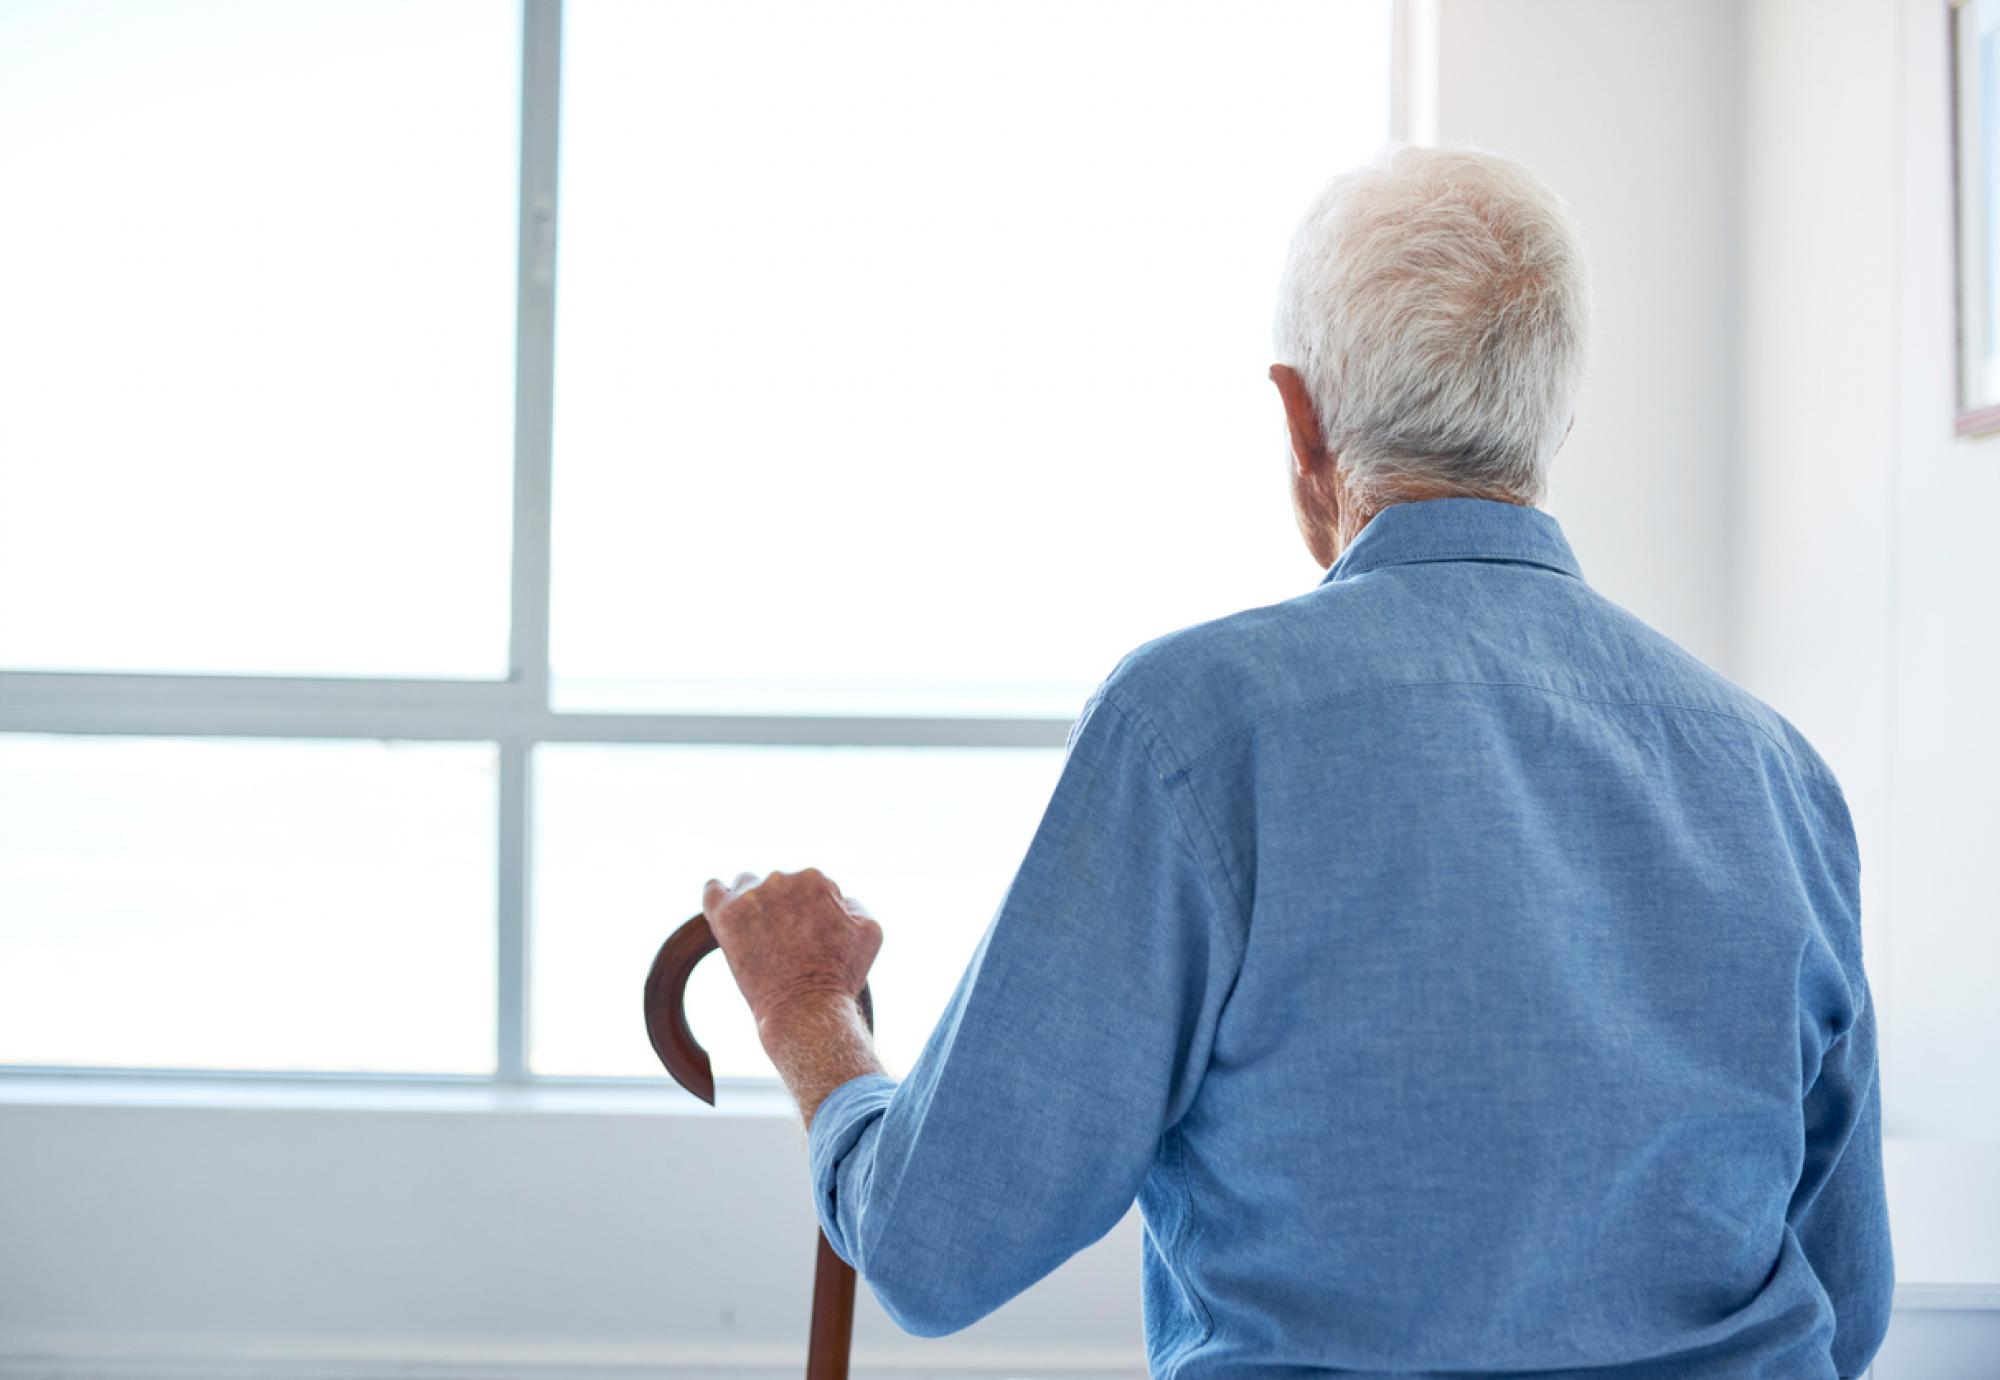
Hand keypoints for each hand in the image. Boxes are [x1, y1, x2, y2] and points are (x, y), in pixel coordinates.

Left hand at [700, 868, 882, 1031]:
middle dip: (783, 907)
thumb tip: (838, 900)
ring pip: (746, 885)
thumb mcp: (869, 932)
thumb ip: (856, 904)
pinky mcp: (725, 915)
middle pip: (779, 885)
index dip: (813, 912)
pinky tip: (726, 914)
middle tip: (787, 942)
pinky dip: (718, 898)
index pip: (810, 885)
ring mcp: (750, 895)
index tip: (810, 937)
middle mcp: (782, 878)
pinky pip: (712, 891)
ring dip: (752, 902)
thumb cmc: (840, 975)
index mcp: (816, 879)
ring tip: (759, 935)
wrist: (805, 1010)